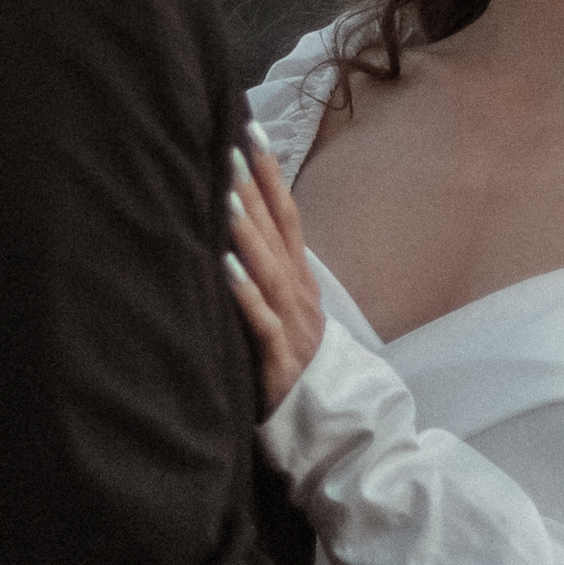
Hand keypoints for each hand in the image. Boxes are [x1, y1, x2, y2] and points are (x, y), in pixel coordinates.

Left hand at [222, 129, 326, 404]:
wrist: (339, 435)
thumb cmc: (303, 373)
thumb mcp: (294, 319)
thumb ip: (275, 280)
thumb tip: (251, 235)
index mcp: (302, 284)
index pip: (288, 217)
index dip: (270, 174)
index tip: (251, 129)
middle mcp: (300, 298)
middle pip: (279, 234)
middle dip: (256, 188)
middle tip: (231, 142)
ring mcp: (293, 329)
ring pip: (269, 271)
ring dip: (248, 231)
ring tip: (227, 192)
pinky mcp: (280, 363)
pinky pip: (262, 323)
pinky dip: (245, 293)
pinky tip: (225, 266)